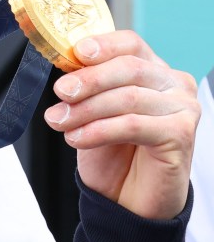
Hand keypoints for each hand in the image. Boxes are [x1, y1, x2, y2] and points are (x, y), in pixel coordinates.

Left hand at [43, 29, 198, 218]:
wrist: (128, 197)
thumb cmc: (111, 147)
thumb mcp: (92, 106)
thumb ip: (86, 81)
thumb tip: (64, 61)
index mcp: (152, 67)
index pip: (130, 43)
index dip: (103, 44)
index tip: (76, 52)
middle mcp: (173, 83)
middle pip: (128, 68)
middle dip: (88, 80)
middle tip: (60, 92)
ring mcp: (183, 108)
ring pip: (127, 98)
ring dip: (86, 109)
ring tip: (59, 121)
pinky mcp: (181, 135)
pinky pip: (134, 125)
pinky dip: (99, 130)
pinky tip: (77, 138)